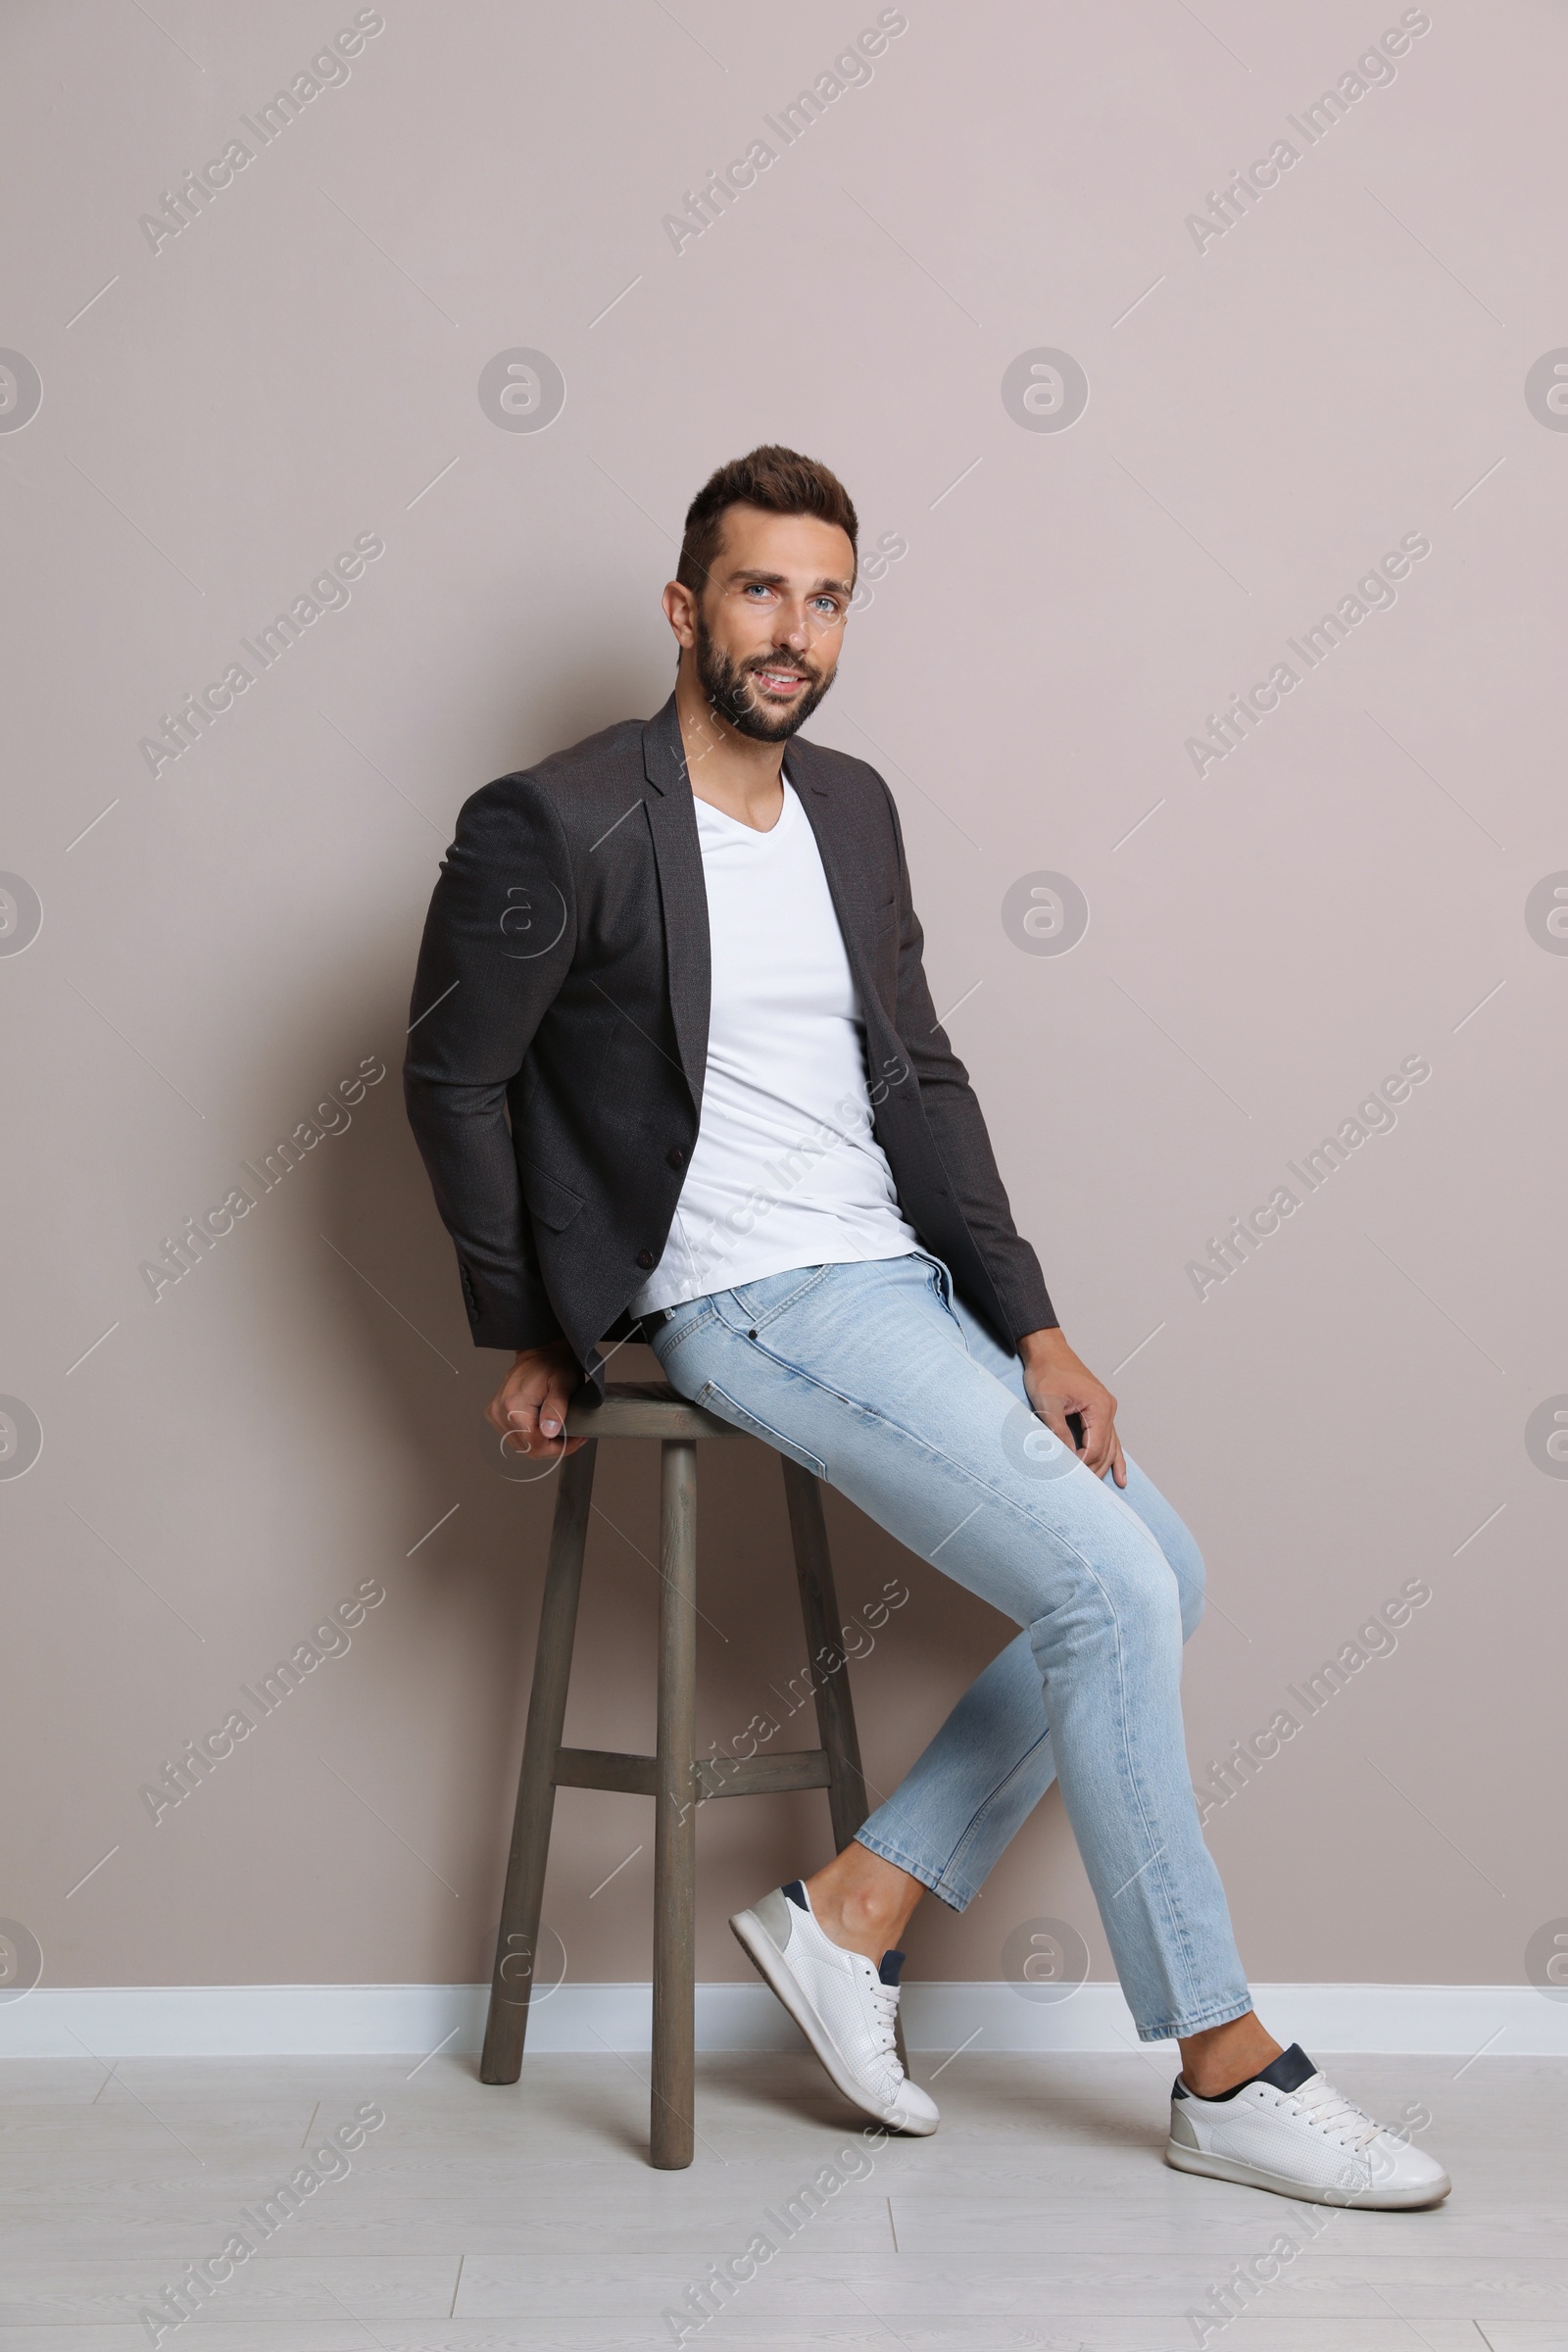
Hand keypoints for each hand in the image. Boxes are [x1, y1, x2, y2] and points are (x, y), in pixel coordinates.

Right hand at [486, 1341, 586, 1458]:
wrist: (541, 1351)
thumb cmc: (554, 1364)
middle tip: (573, 1435)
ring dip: (543, 1443)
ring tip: (561, 1430)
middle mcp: (499, 1412)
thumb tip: (548, 1432)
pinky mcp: (497, 1414)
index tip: (576, 1438)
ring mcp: (496, 1413)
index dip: (559, 1448)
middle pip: (529, 1449)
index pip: (536, 1446)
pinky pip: (516, 1437)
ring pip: (523, 1446)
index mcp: (513, 1406)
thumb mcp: (563, 1383)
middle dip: (553, 1447)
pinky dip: (532, 1436)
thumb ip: (556, 1408)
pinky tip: (545, 1427)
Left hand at [1016, 1327, 1125, 1485]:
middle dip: (1093, 1471)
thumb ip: (1059, 1432)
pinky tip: (1120, 1476)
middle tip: (1080, 1492)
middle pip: (1105, 1451)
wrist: (1047, 1350)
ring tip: (1103, 1491)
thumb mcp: (1048, 1403)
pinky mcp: (1098, 1411)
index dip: (1081, 1466)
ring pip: (1110, 1447)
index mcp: (1100, 1407)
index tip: (1066, 1478)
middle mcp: (1108, 1410)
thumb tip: (1065, 1459)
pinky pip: (1109, 1439)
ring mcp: (1105, 1411)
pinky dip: (1113, 1457)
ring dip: (1104, 1468)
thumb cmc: (1047, 1371)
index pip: (1094, 1448)